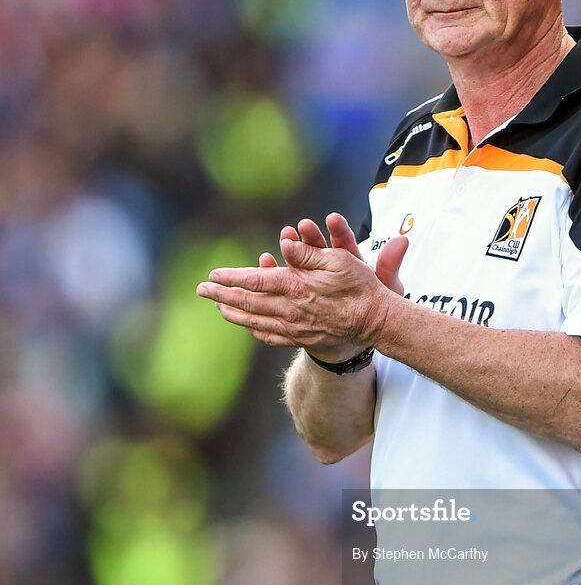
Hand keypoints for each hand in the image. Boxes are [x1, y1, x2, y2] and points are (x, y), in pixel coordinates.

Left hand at [196, 214, 407, 360]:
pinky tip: (245, 324)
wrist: (374, 322)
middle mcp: (289, 310)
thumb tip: (282, 245)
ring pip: (254, 321)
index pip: (254, 282)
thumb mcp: (338, 261)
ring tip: (217, 306)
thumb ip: (307, 253)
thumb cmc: (359, 287)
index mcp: (295, 287)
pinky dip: (252, 329)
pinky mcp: (299, 339)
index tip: (213, 275)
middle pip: (246, 303)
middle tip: (201, 290)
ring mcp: (293, 328)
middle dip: (221, 296)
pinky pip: (268, 336)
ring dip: (232, 312)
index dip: (231, 278)